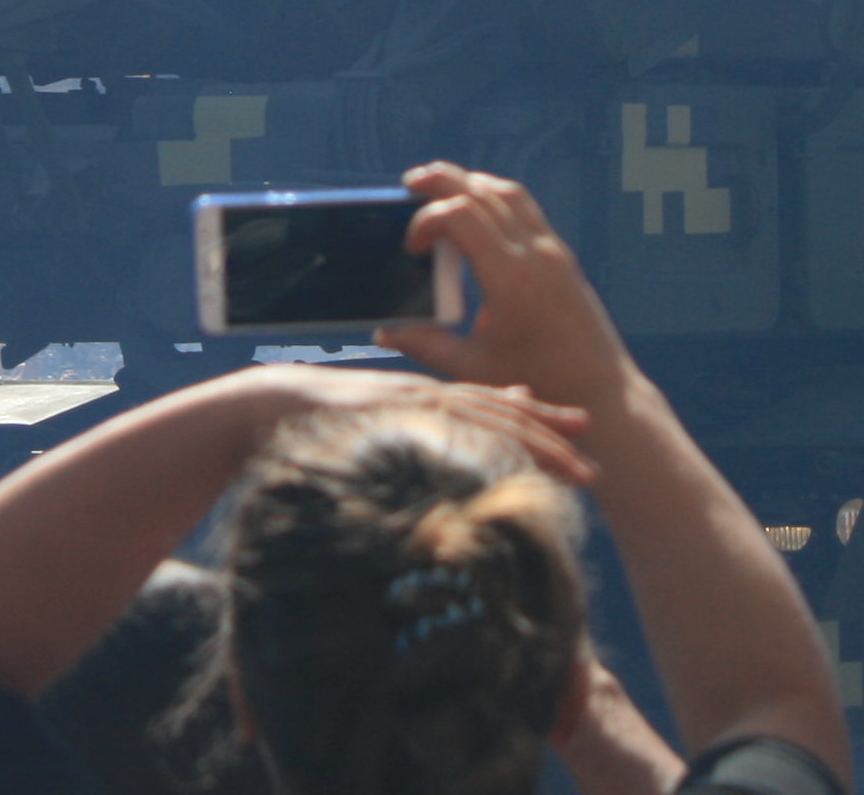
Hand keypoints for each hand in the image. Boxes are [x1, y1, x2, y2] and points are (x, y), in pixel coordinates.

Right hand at [250, 361, 599, 487]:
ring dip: (536, 446)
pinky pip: (450, 431)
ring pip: (487, 422)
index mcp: (431, 394)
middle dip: (551, 437)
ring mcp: (414, 403)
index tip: (580, 435)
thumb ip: (419, 421)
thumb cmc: (322, 418)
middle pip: (503, 411)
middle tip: (594, 463)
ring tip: (575, 470)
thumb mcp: (381, 417)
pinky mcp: (395, 414)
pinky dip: (484, 444)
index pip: (496, 405)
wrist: (270, 403)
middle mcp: (430, 393)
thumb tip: (452, 437)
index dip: (541, 420)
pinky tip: (512, 462)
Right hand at [382, 165, 634, 415]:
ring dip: (472, 183)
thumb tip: (385, 331)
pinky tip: (476, 216)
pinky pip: (526, 210)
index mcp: (511, 279)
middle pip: (484, 190)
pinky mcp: (562, 258)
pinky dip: (495, 200)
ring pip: (509, 192)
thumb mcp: (474, 367)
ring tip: (441, 193)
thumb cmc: (539, 383)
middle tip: (411, 184)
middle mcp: (535, 255)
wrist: (602, 392)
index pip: (462, 216)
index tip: (412, 249)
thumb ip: (425, 345)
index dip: (427, 220)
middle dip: (442, 180)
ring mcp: (553, 252)